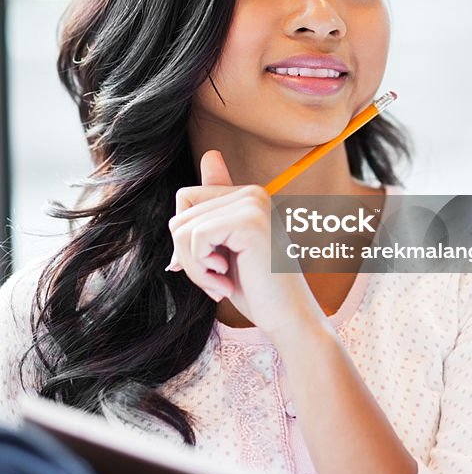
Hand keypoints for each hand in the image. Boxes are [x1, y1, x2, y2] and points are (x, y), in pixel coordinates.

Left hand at [167, 150, 320, 340]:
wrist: (288, 318)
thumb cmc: (258, 290)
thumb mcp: (225, 248)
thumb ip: (212, 209)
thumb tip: (210, 154)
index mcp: (247, 195)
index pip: (186, 200)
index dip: (186, 241)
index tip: (209, 266)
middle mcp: (252, 192)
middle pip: (181, 214)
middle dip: (188, 257)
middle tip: (217, 279)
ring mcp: (252, 204)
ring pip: (183, 228)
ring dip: (194, 267)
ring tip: (222, 282)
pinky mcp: (248, 221)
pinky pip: (194, 238)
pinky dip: (201, 269)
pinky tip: (226, 283)